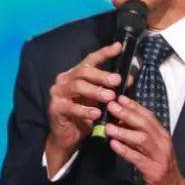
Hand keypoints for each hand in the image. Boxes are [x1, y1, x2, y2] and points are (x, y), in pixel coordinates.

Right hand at [44, 42, 123, 176]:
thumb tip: (128, 78)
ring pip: (77, 86)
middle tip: (117, 80)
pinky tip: (97, 114)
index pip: (90, 60)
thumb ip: (110, 88)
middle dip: (102, 75)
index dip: (104, 53)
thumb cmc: (84, 115)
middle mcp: (64, 80)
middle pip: (83, 71)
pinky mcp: (55, 108)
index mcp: (75, 74)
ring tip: (110, 97)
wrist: (67, 137)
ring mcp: (57, 93)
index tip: (118, 47)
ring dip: (95, 90)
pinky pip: (71, 107)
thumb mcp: (99, 100)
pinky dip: (85, 110)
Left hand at [104, 95, 184, 184]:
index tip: (119, 97)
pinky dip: (125, 150)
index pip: (148, 116)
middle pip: (145, 124)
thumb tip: (121, 121)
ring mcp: (160, 157)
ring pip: (142, 139)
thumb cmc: (159, 167)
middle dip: (128, 114)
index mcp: (162, 135)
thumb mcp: (152, 148)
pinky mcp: (154, 171)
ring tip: (108, 127)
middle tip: (111, 106)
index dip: (134, 106)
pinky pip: (138, 158)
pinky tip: (114, 145)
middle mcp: (163, 143)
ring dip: (124, 132)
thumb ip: (140, 135)